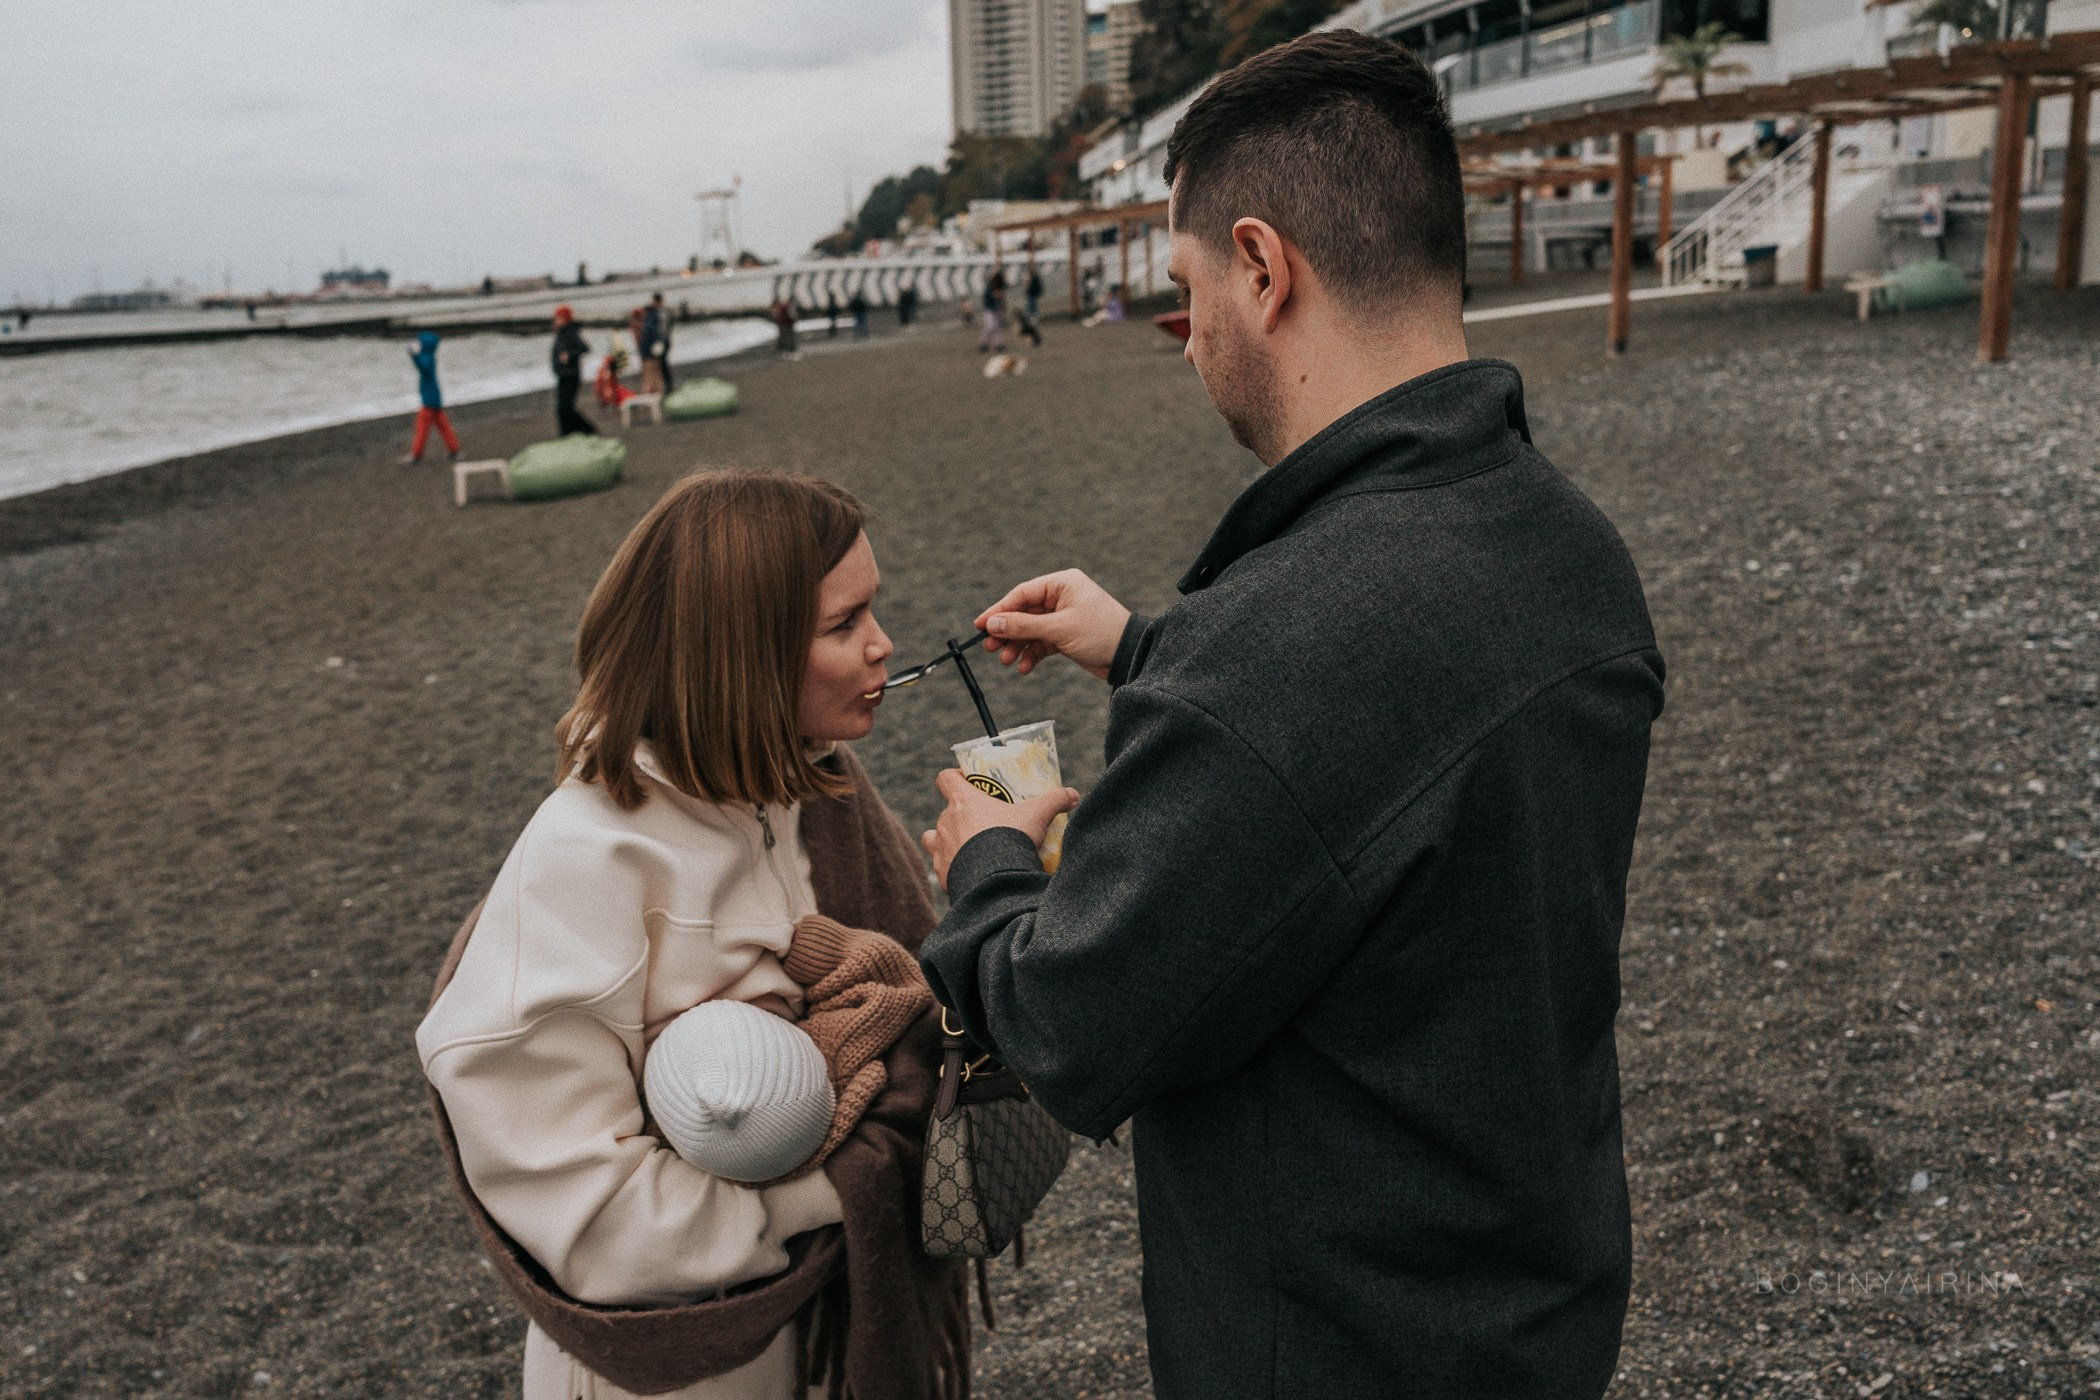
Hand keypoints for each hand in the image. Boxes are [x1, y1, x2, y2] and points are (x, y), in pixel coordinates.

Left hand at [921, 769, 1078, 889]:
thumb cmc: (1011, 838)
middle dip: (959, 816)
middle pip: (944, 811)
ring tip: (967, 848)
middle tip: (980, 823)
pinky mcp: (942, 873)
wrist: (997, 878)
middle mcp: (945, 822)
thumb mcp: (1037, 815)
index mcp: (963, 801)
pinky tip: (969, 872)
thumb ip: (1055, 800)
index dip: (953, 778)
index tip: (966, 781)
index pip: (945, 779)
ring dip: (946, 840)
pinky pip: (942, 866)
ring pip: (933, 839)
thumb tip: (1073, 795)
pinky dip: (952, 868)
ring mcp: (940, 848)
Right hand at [973, 569, 1130, 680]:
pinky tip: (1024, 667)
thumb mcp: (1058, 629)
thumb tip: (992, 624)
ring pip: (1031, 630)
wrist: (1130, 656)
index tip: (980, 625)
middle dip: (1007, 632)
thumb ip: (1023, 626)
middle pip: (1024, 612)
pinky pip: (1042, 642)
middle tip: (990, 648)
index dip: (999, 610)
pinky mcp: (1067, 635)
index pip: (1022, 593)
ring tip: (1006, 661)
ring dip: (1018, 646)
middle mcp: (1062, 597)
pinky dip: (1032, 654)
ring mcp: (1065, 617)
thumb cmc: (1101, 633)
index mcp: (1062, 584)